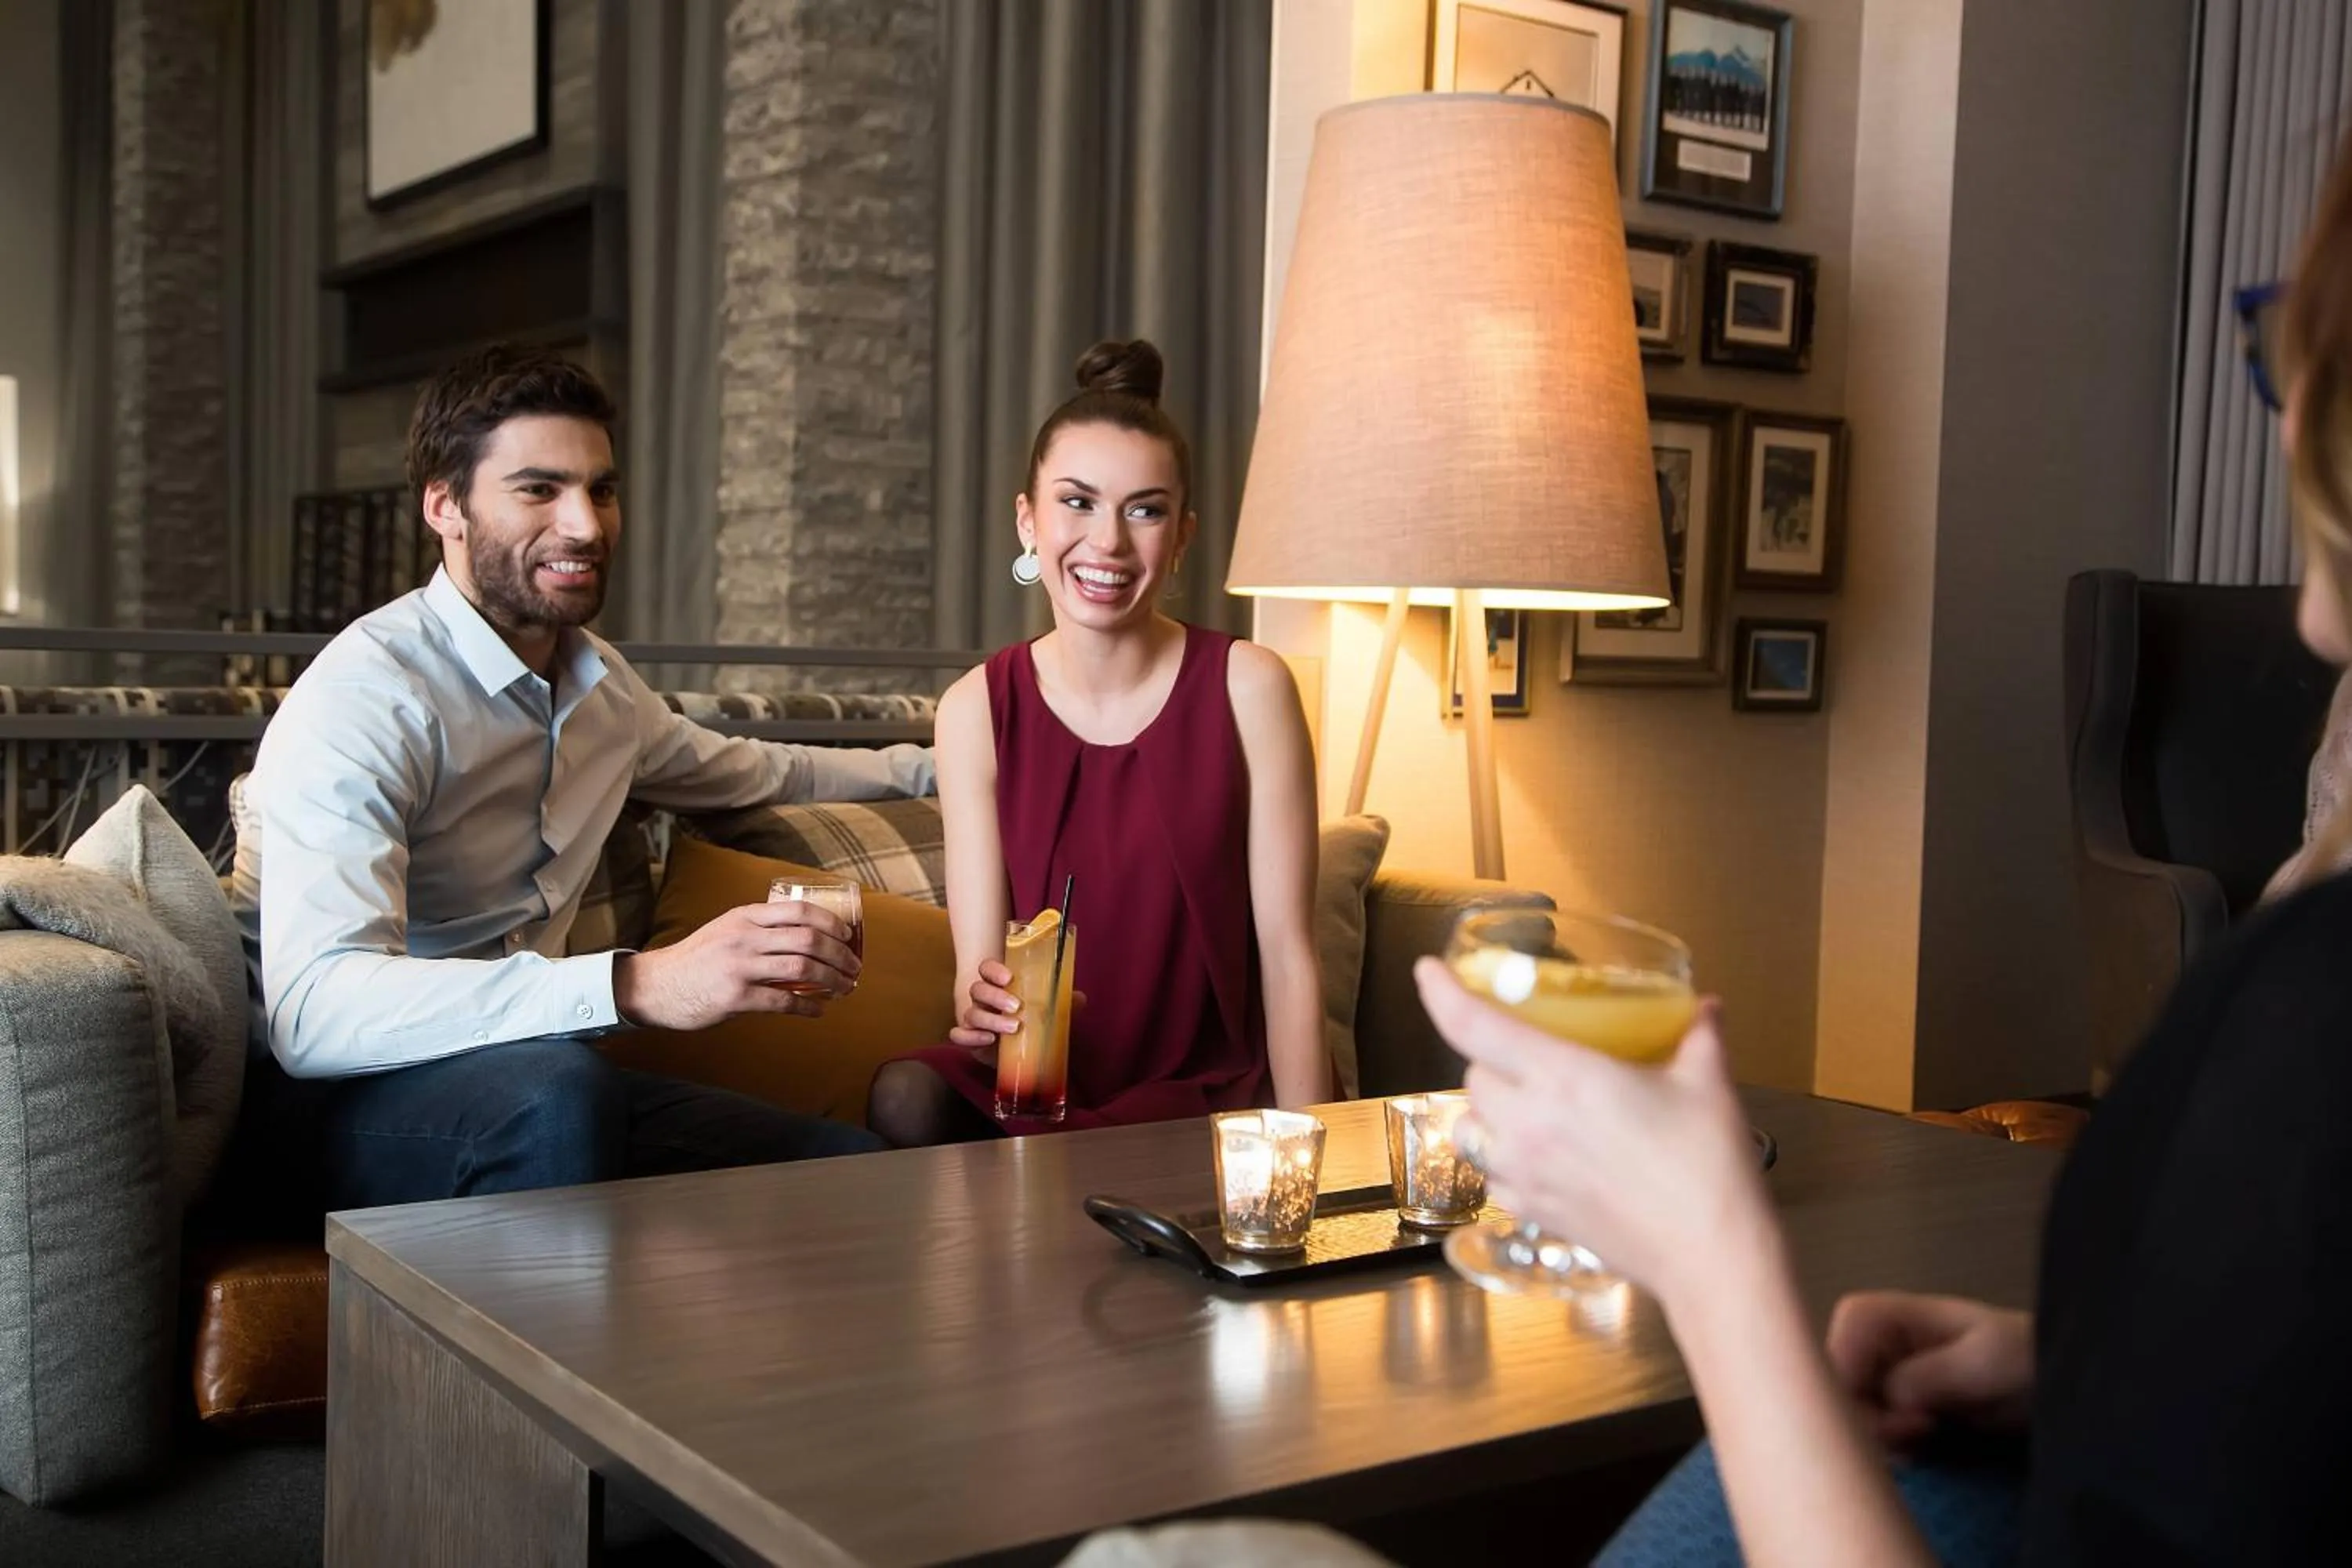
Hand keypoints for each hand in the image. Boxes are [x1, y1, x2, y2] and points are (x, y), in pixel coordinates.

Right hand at [613, 900, 860, 1031]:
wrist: (656, 985)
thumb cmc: (697, 958)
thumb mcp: (726, 929)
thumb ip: (759, 928)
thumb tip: (805, 935)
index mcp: (745, 916)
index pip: (799, 911)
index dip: (830, 922)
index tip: (847, 935)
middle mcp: (744, 938)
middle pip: (808, 940)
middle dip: (839, 954)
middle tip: (854, 967)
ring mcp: (740, 967)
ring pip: (802, 970)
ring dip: (832, 981)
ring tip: (844, 989)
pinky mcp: (735, 998)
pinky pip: (783, 1002)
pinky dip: (808, 1007)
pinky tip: (818, 1010)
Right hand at [948, 962, 1085, 1055]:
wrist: (1015, 1048)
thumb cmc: (1030, 1018)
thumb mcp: (1048, 1008)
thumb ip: (1062, 1002)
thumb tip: (1079, 998)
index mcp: (997, 984)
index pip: (986, 968)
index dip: (994, 970)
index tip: (1009, 977)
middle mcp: (982, 999)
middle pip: (977, 989)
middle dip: (995, 996)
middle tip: (1016, 1007)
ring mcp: (973, 1018)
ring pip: (971, 1013)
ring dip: (990, 1019)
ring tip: (1012, 1028)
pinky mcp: (969, 1039)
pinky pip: (958, 1035)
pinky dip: (969, 1037)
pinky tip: (987, 1040)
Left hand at [1413, 957, 1768, 1307]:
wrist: (1710, 1256)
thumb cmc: (1708, 1166)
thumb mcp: (1706, 1084)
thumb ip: (1698, 1035)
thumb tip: (1707, 1007)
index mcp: (1561, 1077)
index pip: (1473, 1026)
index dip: (1441, 993)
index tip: (1427, 971)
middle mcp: (1527, 1123)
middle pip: (1474, 1075)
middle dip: (1492, 1057)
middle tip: (1528, 1052)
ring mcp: (1522, 1173)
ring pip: (1469, 1128)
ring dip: (1487, 1109)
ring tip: (1523, 1104)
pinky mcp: (1530, 1213)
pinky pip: (1490, 1176)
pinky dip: (1500, 1160)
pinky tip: (1535, 1157)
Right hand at [1824, 1291, 2033, 1449]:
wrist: (2048, 1384)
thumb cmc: (2021, 1355)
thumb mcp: (1984, 1358)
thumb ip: (1931, 1373)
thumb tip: (1890, 1396)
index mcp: (1889, 1314)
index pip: (1841, 1340)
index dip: (1855, 1379)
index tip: (1898, 1411)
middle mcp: (1875, 1344)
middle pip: (1835, 1381)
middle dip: (1868, 1416)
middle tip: (1916, 1433)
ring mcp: (1881, 1376)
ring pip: (1848, 1411)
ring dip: (1880, 1436)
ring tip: (1925, 1440)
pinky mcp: (1893, 1408)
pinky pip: (1868, 1430)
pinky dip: (1889, 1447)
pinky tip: (1919, 1450)